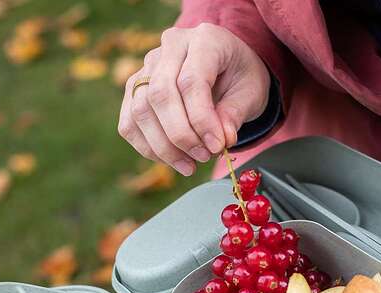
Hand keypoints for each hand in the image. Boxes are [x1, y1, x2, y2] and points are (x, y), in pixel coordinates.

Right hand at [118, 23, 270, 174]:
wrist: (229, 66)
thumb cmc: (241, 77)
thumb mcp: (251, 92)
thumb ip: (235, 114)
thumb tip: (221, 140)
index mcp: (204, 39)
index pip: (191, 80)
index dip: (202, 119)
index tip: (217, 146)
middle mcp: (170, 46)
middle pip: (160, 94)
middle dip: (181, 135)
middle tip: (203, 157)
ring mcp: (148, 66)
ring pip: (140, 110)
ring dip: (163, 146)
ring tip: (189, 165)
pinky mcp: (135, 87)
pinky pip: (129, 121)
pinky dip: (147, 147)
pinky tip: (171, 160)